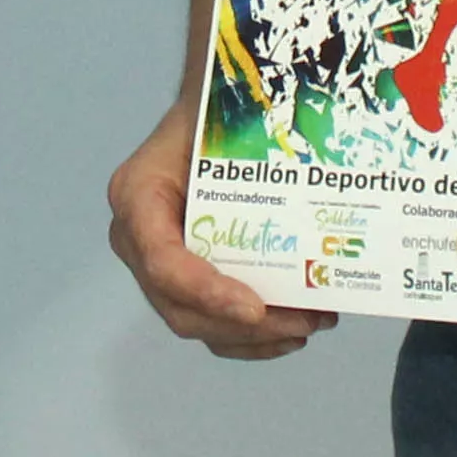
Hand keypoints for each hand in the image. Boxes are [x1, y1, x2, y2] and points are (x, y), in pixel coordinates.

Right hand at [107, 106, 330, 359]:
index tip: (255, 307)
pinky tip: (294, 329)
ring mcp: (157, 266)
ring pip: (197, 323)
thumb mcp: (220, 124)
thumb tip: (319, 186)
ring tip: (311, 323)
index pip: (162, 260)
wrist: (204, 117)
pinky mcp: (183, 282)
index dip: (205, 291)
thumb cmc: (211, 119)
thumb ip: (251, 153)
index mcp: (138, 197)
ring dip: (257, 338)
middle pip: (179, 306)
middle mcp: (137, 239)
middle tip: (304, 320)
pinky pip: (210, 324)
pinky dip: (253, 338)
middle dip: (245, 326)